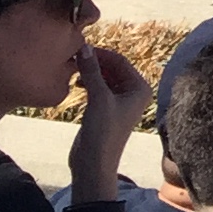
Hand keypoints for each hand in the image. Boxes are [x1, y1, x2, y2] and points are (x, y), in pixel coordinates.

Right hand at [65, 39, 150, 193]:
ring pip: (104, 78)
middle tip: (73, 55)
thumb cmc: (102, 132)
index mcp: (140, 88)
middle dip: (95, 62)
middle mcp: (133, 93)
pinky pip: (98, 88)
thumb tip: (84, 47)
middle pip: (112, 68)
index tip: (81, 47)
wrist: (93, 164)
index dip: (101, 53)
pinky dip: (87, 82)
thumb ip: (91, 71)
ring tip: (72, 67)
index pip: (120, 61)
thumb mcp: (98, 98)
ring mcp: (120, 101)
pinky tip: (75, 80)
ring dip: (90, 71)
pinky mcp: (106, 109)